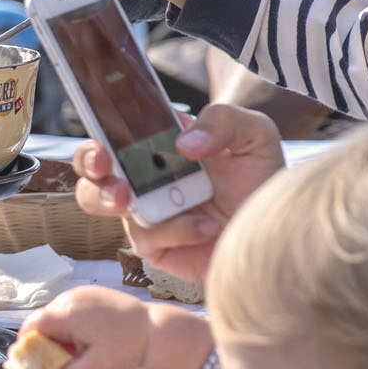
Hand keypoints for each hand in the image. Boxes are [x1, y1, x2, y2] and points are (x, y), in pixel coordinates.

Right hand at [20, 284, 211, 368]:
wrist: (154, 329)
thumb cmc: (126, 346)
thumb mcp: (97, 368)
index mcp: (68, 313)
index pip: (32, 325)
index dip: (25, 343)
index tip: (27, 361)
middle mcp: (71, 298)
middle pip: (43, 320)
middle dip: (43, 342)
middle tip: (52, 363)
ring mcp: (82, 292)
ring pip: (57, 314)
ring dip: (57, 333)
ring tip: (72, 353)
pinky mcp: (92, 293)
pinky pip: (70, 308)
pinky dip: (70, 323)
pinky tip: (84, 340)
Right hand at [74, 102, 283, 285]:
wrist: (279, 233)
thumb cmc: (263, 181)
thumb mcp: (254, 136)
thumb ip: (222, 121)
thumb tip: (183, 143)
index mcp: (160, 145)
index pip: (117, 130)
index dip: (100, 129)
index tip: (105, 138)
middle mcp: (145, 177)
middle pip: (93, 168)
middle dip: (88, 163)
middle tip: (104, 166)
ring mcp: (146, 212)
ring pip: (102, 203)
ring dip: (111, 198)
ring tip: (132, 199)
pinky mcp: (156, 246)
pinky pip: (146, 237)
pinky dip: (176, 230)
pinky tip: (206, 227)